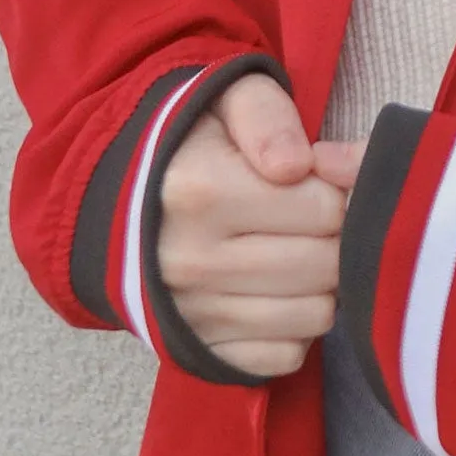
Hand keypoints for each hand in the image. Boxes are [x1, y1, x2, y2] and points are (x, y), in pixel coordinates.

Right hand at [155, 73, 346, 378]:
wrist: (119, 200)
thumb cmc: (192, 144)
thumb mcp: (226, 100)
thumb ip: (270, 118)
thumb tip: (299, 166)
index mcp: (202, 191)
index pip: (327, 209)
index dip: (336, 191)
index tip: (316, 181)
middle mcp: (192, 261)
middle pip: (326, 266)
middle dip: (335, 238)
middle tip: (310, 219)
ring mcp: (194, 314)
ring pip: (315, 315)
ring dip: (321, 285)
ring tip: (295, 252)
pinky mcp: (201, 351)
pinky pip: (285, 355)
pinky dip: (294, 328)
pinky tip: (275, 293)